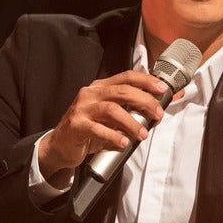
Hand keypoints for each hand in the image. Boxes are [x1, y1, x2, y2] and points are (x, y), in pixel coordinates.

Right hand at [38, 70, 167, 178]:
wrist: (61, 145)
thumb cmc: (89, 130)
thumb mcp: (109, 117)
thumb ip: (127, 111)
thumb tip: (154, 112)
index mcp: (100, 87)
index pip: (126, 77)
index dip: (146, 81)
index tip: (162, 89)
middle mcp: (90, 94)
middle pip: (122, 91)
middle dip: (144, 101)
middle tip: (156, 114)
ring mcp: (81, 109)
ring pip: (112, 109)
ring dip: (131, 122)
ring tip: (142, 134)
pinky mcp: (76, 125)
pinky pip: (98, 129)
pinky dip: (113, 136)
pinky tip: (123, 143)